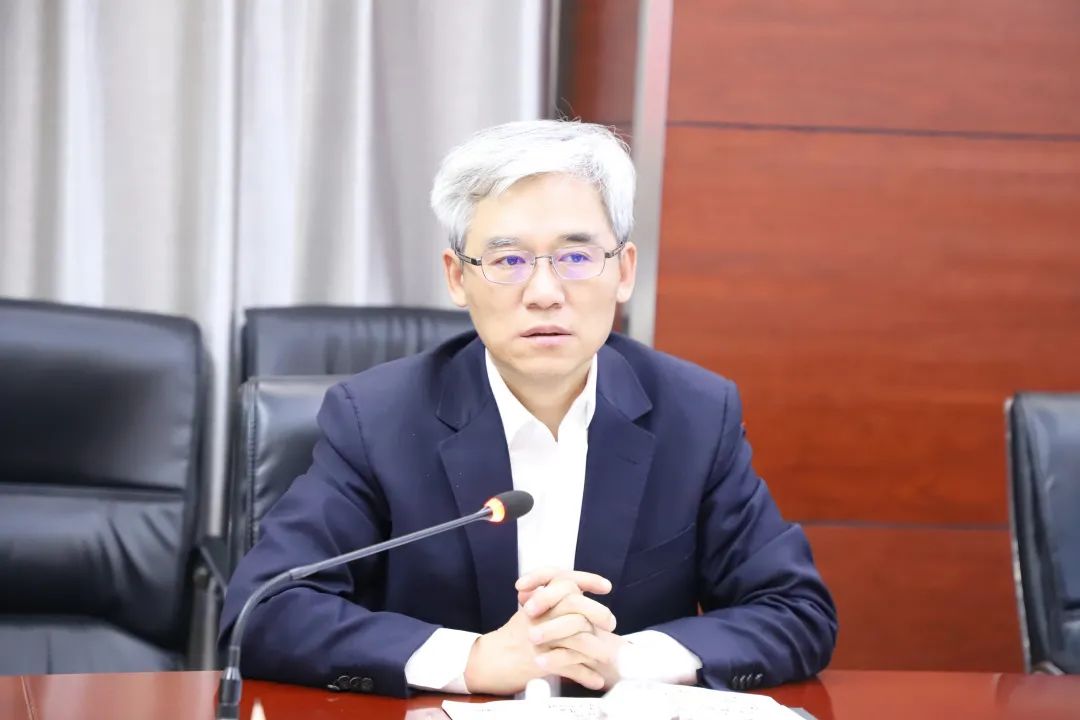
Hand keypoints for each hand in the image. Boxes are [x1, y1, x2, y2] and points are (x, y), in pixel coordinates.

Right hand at [464, 570, 616, 693]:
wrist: (487, 661)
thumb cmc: (512, 637)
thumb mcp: (530, 612)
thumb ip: (550, 601)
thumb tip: (579, 592)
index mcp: (537, 601)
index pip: (562, 579)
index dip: (587, 579)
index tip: (606, 586)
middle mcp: (538, 615)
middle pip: (573, 603)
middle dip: (596, 611)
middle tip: (611, 622)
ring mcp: (539, 638)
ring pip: (574, 636)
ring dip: (596, 647)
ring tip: (609, 655)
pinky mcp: (538, 661)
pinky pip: (569, 667)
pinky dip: (585, 675)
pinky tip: (596, 680)